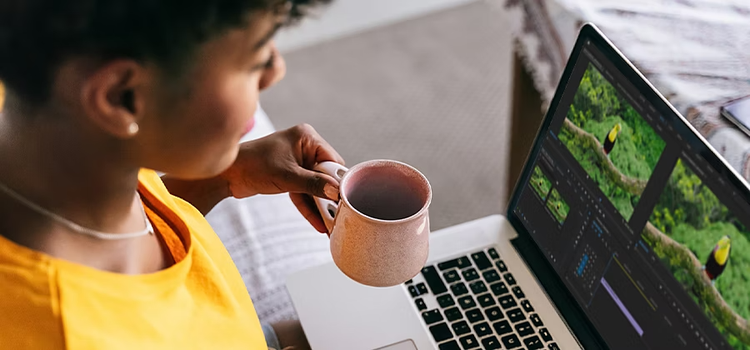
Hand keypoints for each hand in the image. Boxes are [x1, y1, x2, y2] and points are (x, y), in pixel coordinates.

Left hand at [220, 124, 343, 232]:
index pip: (333, 160)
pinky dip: (308, 206)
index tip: (344, 200)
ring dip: (320, 205)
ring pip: (315, 186)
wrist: (226, 175)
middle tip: (338, 217)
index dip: (338, 181)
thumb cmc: (253, 166)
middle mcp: (304, 147)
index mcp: (307, 137)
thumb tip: (337, 191)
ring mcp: (297, 161)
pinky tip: (318, 224)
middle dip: (330, 197)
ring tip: (330, 226)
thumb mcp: (287, 176)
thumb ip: (314, 184)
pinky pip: (304, 191)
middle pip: (326, 175)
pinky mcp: (290, 175)